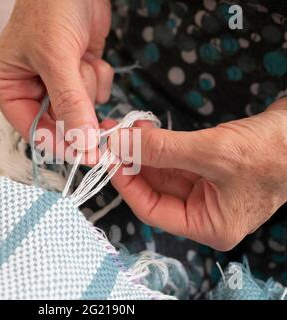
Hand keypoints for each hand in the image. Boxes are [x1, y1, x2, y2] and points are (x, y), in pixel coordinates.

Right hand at [0, 0, 112, 148]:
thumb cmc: (51, 7)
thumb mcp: (56, 58)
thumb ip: (70, 103)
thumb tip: (84, 145)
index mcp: (5, 88)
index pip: (32, 131)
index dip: (60, 144)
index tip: (87, 153)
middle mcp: (27, 91)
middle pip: (60, 125)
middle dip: (77, 104)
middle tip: (80, 78)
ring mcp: (54, 86)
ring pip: (82, 111)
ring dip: (88, 85)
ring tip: (78, 56)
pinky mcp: (76, 79)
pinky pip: (95, 96)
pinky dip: (98, 76)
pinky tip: (89, 54)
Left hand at [106, 99, 286, 250]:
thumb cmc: (272, 151)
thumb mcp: (211, 151)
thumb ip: (162, 149)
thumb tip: (119, 143)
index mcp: (209, 225)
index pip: (153, 210)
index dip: (127, 184)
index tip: (109, 158)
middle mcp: (206, 212)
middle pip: (155, 189)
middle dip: (132, 162)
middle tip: (112, 137)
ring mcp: (208, 189)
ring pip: (162, 171)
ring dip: (143, 150)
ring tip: (125, 127)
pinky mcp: (209, 168)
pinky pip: (175, 160)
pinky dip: (159, 145)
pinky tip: (144, 130)